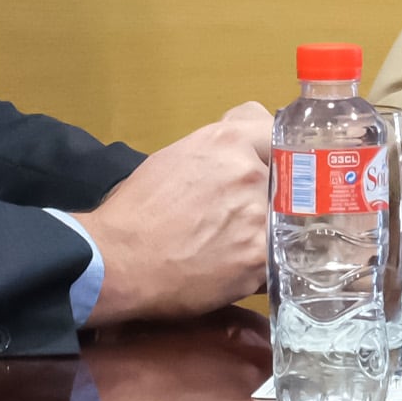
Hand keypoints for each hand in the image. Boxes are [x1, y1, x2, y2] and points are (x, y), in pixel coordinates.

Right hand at [82, 104, 274, 327]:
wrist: (118, 261)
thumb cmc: (136, 210)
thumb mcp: (173, 157)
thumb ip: (215, 149)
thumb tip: (241, 149)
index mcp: (226, 141)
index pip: (273, 131)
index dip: (270, 151)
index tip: (270, 165)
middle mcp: (248, 173)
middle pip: (283, 178)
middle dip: (267, 195)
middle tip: (240, 215)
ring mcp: (258, 216)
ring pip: (283, 220)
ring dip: (265, 232)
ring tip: (232, 247)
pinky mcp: (259, 258)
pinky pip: (278, 258)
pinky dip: (261, 265)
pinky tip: (236, 270)